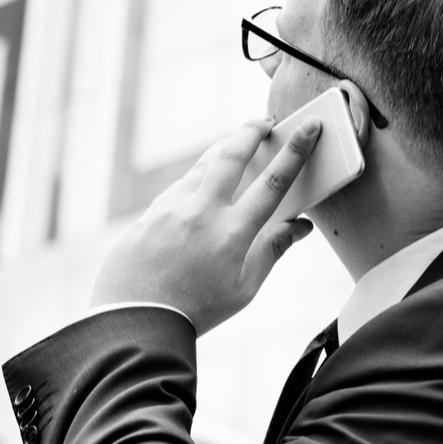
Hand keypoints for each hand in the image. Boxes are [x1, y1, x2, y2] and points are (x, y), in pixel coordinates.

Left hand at [91, 117, 321, 334]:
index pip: (273, 182)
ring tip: (238, 146)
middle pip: (232, 155)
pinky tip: (204, 185)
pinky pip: (180, 186)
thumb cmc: (194, 311)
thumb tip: (302, 226)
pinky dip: (198, 178)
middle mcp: (201, 212)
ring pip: (203, 165)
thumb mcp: (243, 289)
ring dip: (224, 149)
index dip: (295, 150)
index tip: (308, 128)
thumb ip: (272, 251)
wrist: (133, 321)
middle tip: (266, 122)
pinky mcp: (149, 213)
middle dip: (252, 131)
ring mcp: (171, 209)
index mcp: (232, 234)